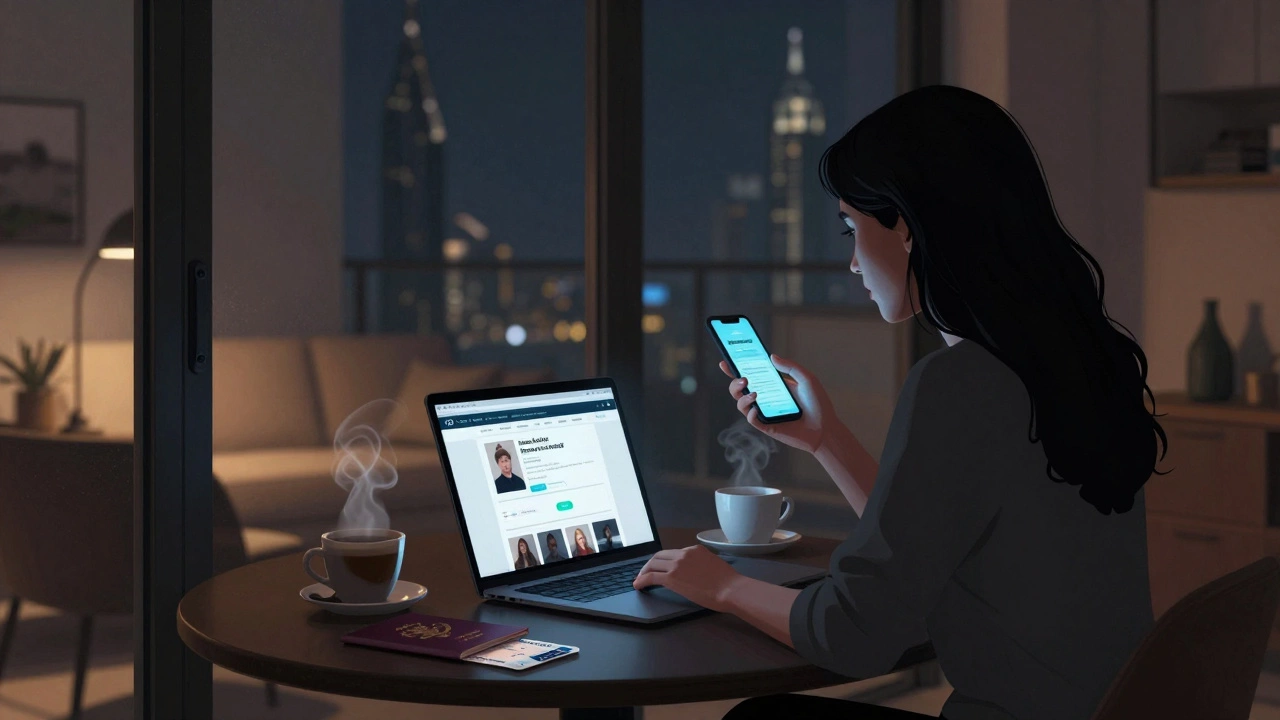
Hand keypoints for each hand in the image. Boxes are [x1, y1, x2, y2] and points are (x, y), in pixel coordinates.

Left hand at [632, 545, 742, 612]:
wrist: (730, 588)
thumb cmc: (727, 582)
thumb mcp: (713, 565)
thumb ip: (701, 564)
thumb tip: (695, 572)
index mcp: (694, 550)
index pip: (674, 553)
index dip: (665, 561)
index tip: (661, 568)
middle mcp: (684, 553)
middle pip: (660, 556)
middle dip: (650, 564)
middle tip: (645, 573)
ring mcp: (677, 564)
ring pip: (653, 564)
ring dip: (644, 571)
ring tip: (639, 580)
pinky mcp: (671, 577)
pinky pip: (652, 576)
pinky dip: (642, 580)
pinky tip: (638, 585)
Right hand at [722, 355, 840, 453]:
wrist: (825, 429)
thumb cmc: (818, 404)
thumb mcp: (807, 379)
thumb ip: (790, 367)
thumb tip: (771, 356)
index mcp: (773, 385)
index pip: (750, 375)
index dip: (735, 369)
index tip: (725, 361)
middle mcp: (766, 398)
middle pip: (739, 390)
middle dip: (734, 382)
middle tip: (743, 378)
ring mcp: (765, 413)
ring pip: (741, 404)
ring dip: (741, 397)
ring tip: (753, 393)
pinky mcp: (767, 426)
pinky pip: (751, 420)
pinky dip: (750, 414)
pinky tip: (755, 409)